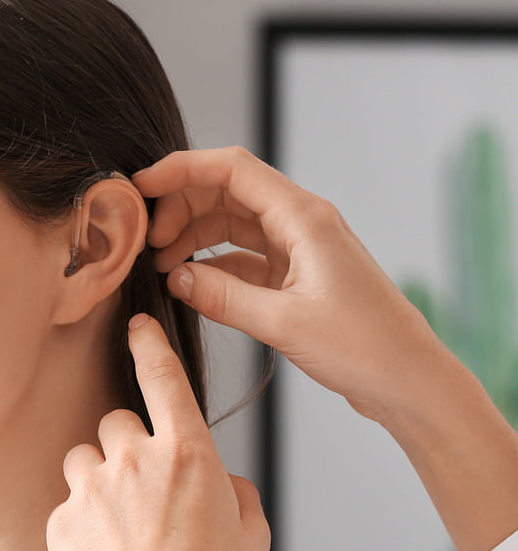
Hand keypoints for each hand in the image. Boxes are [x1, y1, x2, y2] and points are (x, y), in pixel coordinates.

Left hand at [46, 313, 268, 550]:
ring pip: (83, 458)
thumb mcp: (251, 537)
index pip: (164, 379)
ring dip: (98, 479)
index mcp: (187, 453)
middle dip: (126, 447)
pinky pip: (67, 505)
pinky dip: (81, 523)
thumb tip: (221, 482)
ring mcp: (92, 487)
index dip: (149, 345)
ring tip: (117, 526)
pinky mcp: (61, 520)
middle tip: (140, 491)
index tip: (137, 325)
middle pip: (116, 422)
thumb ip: (237, 493)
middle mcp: (135, 458)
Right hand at [135, 146, 445, 422]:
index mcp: (304, 218)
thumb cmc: (365, 348)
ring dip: (194, 237)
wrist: (409, 381)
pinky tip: (190, 284)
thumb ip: (223, 297)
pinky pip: (243, 257)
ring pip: (232, 224)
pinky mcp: (296, 276)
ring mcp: (298, 249)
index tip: (141, 187)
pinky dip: (213, 266)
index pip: (232, 169)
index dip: (181, 170)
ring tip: (162, 266)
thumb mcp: (284, 324)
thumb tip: (175, 278)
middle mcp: (301, 223)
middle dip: (182, 209)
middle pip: (226, 192)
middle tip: (148, 243)